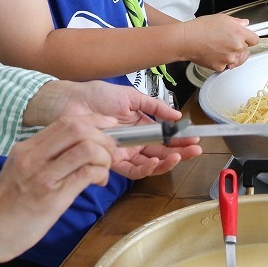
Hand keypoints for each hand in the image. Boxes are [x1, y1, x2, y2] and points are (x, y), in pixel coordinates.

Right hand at [0, 115, 118, 262]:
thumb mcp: (22, 169)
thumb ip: (46, 156)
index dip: (95, 121)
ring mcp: (42, 176)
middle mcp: (33, 157)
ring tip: (103, 171)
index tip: (110, 127)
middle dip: (104, 139)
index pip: (67, 121)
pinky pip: (86, 174)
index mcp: (27, 148)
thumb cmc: (8, 204)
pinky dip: (101, 174)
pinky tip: (98, 183)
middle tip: (110, 154)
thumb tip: (81, 146)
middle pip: (79, 129)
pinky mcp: (52, 197)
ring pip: (87, 149)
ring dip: (104, 157)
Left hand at [26, 80, 201, 177]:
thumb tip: (177, 115)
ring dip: (167, 162)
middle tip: (194, 150)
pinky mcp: (111, 161)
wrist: (71, 101)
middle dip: (180, 153)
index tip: (195, 138)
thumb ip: (155, 107)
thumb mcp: (132, 97)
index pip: (165, 137)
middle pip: (161, 152)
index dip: (180, 139)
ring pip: (150, 164)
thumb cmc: (96, 96)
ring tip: (178, 156)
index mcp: (140, 126)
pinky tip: (155, 161)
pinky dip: (146, 168)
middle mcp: (134, 142)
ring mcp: (123, 153)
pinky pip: (132, 170)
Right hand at [183, 15, 258, 71]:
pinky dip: (221, 61)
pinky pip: (225, 65)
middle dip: (238, 46)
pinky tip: (213, 53)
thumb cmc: (200, 28)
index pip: (255, 40)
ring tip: (218, 47)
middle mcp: (237, 47)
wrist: (185, 40)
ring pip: (236, 59)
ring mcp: (229, 59)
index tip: (246, 38)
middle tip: (226, 41)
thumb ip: (237, 22)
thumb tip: (245, 24)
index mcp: (239, 34)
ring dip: (230, 55)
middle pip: (245, 49)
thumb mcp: (221, 18)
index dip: (249, 38)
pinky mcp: (221, 67)